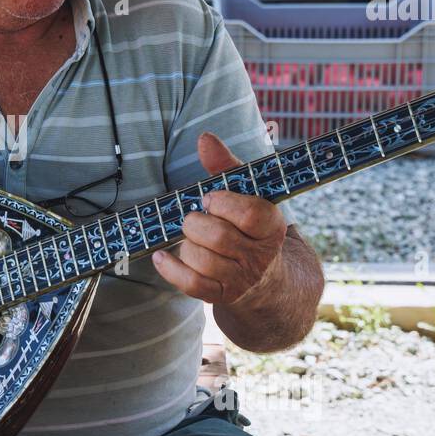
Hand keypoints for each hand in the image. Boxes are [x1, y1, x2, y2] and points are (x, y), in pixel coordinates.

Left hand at [152, 131, 287, 305]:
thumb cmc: (247, 227)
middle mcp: (260, 256)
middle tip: (194, 218)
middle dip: (196, 223)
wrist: (264, 279)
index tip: (210, 198)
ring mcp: (241, 279)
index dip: (224, 203)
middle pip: (219, 237)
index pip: (251, 214)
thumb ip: (225, 166)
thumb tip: (205, 138)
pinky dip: (170, 268)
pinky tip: (162, 256)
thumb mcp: (245, 195)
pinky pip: (191, 285)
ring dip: (186, 245)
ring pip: (202, 261)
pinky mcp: (222, 296)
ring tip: (190, 238)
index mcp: (272, 227)